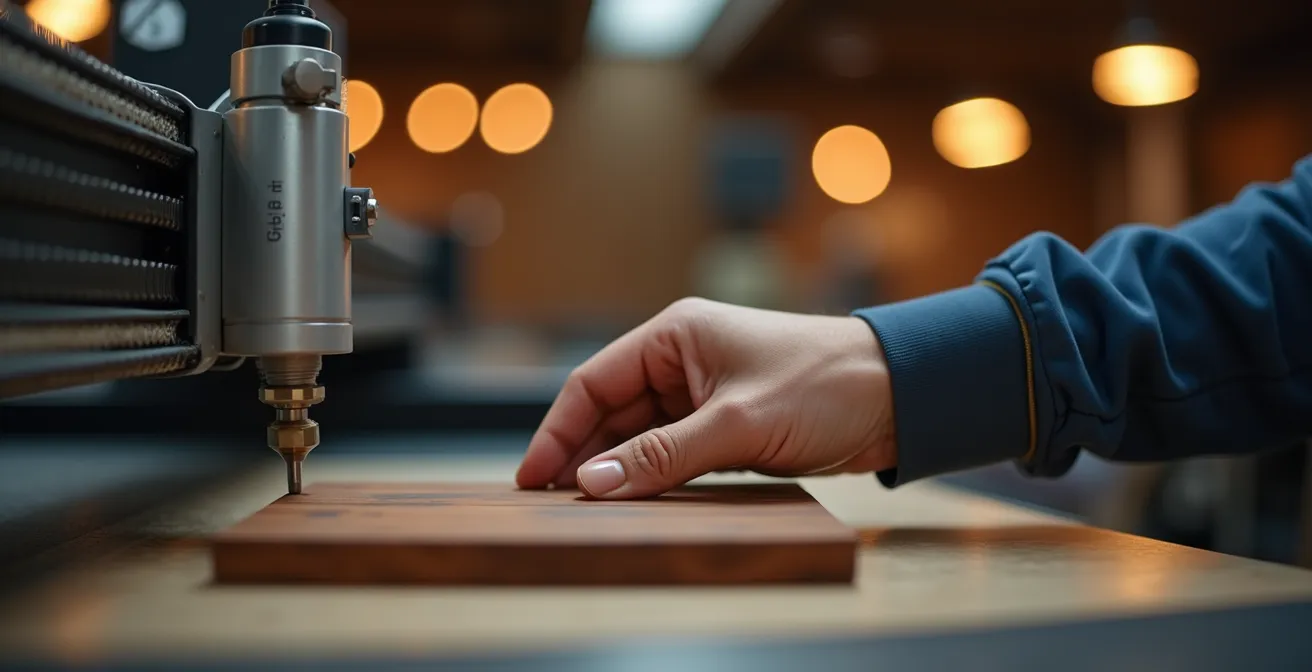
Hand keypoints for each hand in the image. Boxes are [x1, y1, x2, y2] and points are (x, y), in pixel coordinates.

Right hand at [515, 298, 896, 498]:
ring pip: (640, 437)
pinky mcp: (727, 425)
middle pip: (611, 413)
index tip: (533, 477)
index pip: (594, 382)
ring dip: (618, 472)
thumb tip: (594, 485)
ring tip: (587, 513)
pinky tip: (637, 506)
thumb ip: (663, 454)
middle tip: (553, 507)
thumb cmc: (824, 384)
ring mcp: (704, 394)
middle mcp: (683, 360)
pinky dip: (654, 478)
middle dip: (583, 457)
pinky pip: (673, 453)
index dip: (558, 430)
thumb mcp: (738, 423)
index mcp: (676, 335)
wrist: (901, 395)